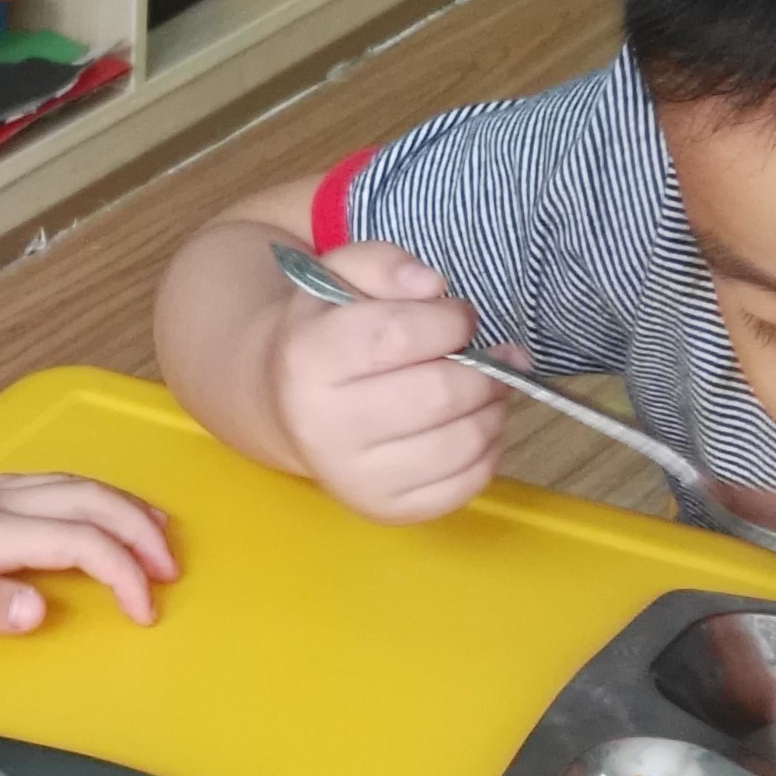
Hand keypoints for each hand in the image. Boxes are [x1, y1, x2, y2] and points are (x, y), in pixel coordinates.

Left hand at [0, 474, 178, 635]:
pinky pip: (41, 486)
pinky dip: (81, 497)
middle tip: (174, 570)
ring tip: (155, 531)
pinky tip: (78, 509)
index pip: (80, 540)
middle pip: (87, 498)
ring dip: (119, 506)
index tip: (148, 616)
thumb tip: (43, 611)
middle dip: (141, 529)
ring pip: (67, 484)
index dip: (125, 574)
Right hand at [263, 239, 504, 523]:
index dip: (451, 320)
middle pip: (440, 393)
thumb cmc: (323, 334)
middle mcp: (324, 426)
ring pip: (462, 442)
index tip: (459, 317)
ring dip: (493, 408)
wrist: (281, 405)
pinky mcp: (385, 510)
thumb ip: (384, 264)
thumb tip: (433, 287)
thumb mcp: (338, 277)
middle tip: (490, 355)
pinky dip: (489, 450)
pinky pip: (467, 485)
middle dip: (485, 368)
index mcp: (307, 359)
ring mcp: (354, 478)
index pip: (401, 335)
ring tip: (485, 388)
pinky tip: (472, 425)